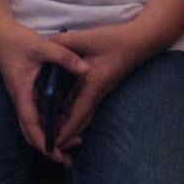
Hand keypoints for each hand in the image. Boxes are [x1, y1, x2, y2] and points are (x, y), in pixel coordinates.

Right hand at [0, 21, 88, 162]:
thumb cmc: (17, 40)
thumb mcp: (42, 46)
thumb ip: (64, 56)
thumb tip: (86, 69)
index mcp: (22, 93)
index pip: (30, 124)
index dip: (42, 141)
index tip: (55, 155)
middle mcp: (22, 100)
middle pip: (32, 131)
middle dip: (48, 148)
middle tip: (67, 160)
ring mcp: (25, 97)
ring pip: (37, 124)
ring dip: (52, 135)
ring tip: (73, 145)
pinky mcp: (29, 91)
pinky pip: (41, 112)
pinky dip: (53, 121)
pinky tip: (68, 123)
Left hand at [48, 24, 158, 153]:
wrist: (140, 41)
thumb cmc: (115, 40)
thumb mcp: (86, 38)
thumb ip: (63, 43)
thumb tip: (44, 47)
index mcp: (93, 85)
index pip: (78, 113)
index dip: (66, 130)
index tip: (55, 144)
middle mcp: (96, 93)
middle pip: (79, 120)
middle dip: (65, 134)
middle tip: (49, 145)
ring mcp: (98, 91)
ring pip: (81, 114)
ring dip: (67, 124)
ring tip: (50, 132)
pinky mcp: (98, 86)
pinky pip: (82, 104)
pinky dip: (71, 112)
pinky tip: (58, 113)